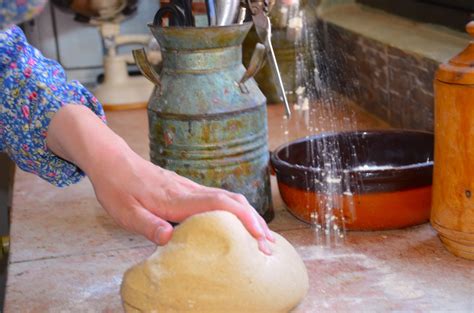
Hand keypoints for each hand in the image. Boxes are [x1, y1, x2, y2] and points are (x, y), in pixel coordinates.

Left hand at [47, 105, 273, 253]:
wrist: (112, 160)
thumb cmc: (117, 187)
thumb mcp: (125, 212)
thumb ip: (147, 225)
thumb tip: (170, 239)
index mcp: (176, 198)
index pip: (218, 204)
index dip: (243, 217)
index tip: (260, 234)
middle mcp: (189, 190)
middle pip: (232, 200)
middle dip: (255, 221)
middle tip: (269, 245)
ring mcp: (190, 187)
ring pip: (228, 198)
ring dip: (248, 216)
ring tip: (262, 238)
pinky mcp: (187, 189)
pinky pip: (219, 198)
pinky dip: (236, 211)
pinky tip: (238, 224)